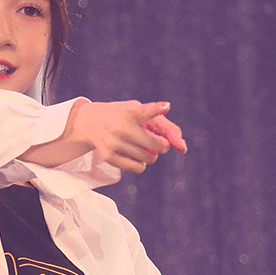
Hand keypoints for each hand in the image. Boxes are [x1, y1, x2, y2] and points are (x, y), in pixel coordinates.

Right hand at [71, 99, 186, 171]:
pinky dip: (141, 164)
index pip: (145, 111)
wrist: (92, 123)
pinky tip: (135, 155)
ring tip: (144, 148)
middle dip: (162, 147)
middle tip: (159, 144)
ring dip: (152, 156)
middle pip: (155, 146)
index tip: (166, 107)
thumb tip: (183, 148)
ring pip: (148, 158)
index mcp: (131, 111)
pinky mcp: (109, 156)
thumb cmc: (124, 116)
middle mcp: (121, 127)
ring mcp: (113, 143)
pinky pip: (137, 168)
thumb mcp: (140, 112)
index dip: (157, 109)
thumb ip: (164, 126)